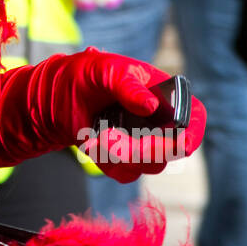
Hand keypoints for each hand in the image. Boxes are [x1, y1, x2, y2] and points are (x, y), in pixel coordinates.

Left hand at [0, 48, 206, 183]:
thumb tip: (151, 106)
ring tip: (94, 134)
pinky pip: (127, 174)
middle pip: (172, 149)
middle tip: (109, 136)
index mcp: (163, 93)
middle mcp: (159, 120)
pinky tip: (91, 142)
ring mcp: (144, 141)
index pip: (194, 117)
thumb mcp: (102, 71)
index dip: (192, 133)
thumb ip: (127, 85)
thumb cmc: (82, 75)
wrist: (52, 98)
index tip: (178, 144)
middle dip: (141, 147)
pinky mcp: (126, 159)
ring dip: (119, 154)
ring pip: (150, 165)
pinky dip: (107, 162)